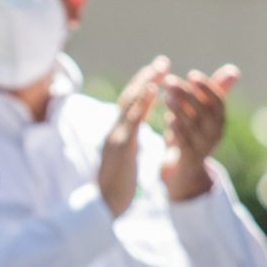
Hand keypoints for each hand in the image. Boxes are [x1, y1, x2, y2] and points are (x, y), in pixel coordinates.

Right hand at [99, 56, 168, 216]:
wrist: (104, 204)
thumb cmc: (115, 188)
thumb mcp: (123, 162)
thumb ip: (126, 146)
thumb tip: (130, 138)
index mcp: (118, 135)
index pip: (130, 106)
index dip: (143, 88)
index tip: (156, 73)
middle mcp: (114, 131)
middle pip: (129, 98)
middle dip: (146, 78)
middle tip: (162, 61)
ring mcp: (116, 136)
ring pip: (130, 103)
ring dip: (146, 82)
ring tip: (160, 67)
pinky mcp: (121, 145)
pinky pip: (134, 118)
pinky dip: (143, 101)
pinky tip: (154, 89)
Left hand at [161, 64, 238, 200]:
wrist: (186, 167)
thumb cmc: (194, 132)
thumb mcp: (202, 112)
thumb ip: (214, 91)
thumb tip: (233, 70)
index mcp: (220, 119)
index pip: (218, 101)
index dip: (206, 87)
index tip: (191, 74)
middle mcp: (215, 132)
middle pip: (204, 111)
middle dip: (188, 94)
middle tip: (170, 80)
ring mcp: (204, 146)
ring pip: (193, 126)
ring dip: (179, 109)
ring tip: (166, 96)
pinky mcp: (190, 157)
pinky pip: (185, 143)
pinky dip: (177, 130)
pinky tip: (168, 118)